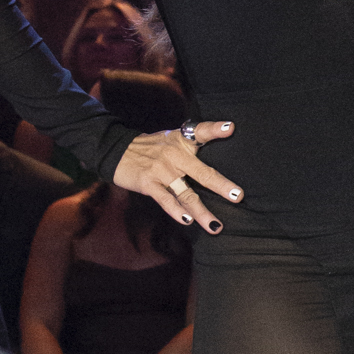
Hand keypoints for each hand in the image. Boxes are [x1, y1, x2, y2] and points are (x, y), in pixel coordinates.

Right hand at [114, 119, 238, 233]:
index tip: (230, 128)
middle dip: (220, 185)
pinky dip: (176, 210)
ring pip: (186, 193)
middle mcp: (174, 155)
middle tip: (237, 196)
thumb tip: (223, 135)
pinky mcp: (148, 183)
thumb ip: (193, 140)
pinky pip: (165, 199)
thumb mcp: (171, 137)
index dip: (215, 129)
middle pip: (201, 172)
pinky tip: (186, 220)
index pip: (200, 132)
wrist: (115, 150)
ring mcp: (161, 170)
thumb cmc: (150, 147)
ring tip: (215, 225)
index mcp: (181, 142)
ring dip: (201, 211)